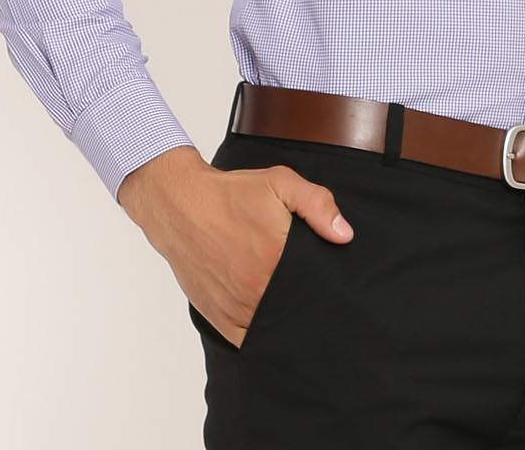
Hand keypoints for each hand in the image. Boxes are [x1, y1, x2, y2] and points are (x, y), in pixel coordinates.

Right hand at [118, 147, 354, 348]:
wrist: (180, 205)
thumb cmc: (230, 194)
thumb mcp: (279, 183)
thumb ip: (316, 204)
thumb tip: (344, 235)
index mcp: (276, 260)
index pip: (314, 290)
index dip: (325, 290)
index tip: (334, 288)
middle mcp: (256, 290)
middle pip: (295, 311)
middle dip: (306, 306)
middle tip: (312, 294)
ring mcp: (236, 308)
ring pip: (272, 330)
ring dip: (283, 323)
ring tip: (292, 307)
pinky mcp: (219, 318)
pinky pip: (247, 340)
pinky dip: (259, 335)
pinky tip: (268, 321)